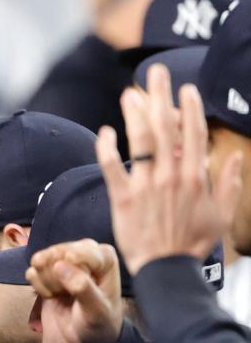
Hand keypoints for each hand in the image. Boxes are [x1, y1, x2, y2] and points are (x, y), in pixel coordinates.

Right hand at [26, 239, 123, 342]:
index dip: (70, 275)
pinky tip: (52, 296)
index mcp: (104, 256)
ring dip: (47, 284)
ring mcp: (64, 258)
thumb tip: (59, 265)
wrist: (88, 337)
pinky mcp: (48, 269)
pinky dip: (38, 288)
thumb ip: (82, 287)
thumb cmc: (99, 323)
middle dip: (56, 279)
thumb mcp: (96, 311)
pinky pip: (32, 272)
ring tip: (62, 296)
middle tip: (67, 296)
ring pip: (40, 262)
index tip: (75, 292)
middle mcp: (84, 251)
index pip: (76, 253)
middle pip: (55, 254)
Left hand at [97, 64, 243, 275]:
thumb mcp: (222, 215)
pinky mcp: (122, 198)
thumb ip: (228, 184)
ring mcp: (146, 185)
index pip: (194, 132)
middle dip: (161, 96)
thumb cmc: (194, 244)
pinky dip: (107, 148)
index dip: (190, 107)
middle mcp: (172, 175)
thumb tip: (237, 157)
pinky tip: (105, 131)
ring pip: (140, 141)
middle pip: (166, 127)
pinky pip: (112, 167)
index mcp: (196, 176)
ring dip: (134, 114)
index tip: (186, 88)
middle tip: (154, 74)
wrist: (167, 269)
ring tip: (129, 94)